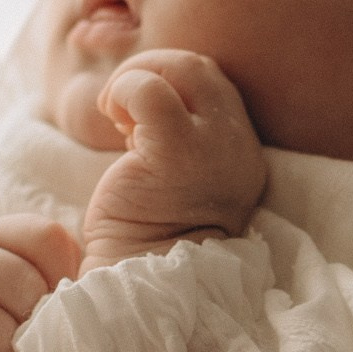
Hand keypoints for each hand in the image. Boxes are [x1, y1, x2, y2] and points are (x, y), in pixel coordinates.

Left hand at [79, 48, 267, 267]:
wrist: (142, 283)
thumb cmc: (147, 234)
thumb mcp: (178, 181)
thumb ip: (179, 139)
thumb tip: (141, 99)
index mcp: (241, 155)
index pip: (213, 88)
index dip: (172, 85)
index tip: (138, 116)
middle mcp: (238, 147)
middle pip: (201, 69)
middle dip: (153, 68)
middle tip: (120, 101)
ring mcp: (213, 148)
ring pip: (182, 68)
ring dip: (138, 75)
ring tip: (114, 112)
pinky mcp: (177, 152)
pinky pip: (150, 91)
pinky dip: (124, 89)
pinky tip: (111, 115)